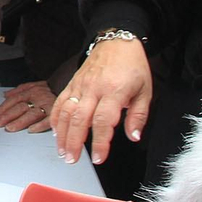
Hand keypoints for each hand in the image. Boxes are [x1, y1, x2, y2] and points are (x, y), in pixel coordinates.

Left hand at [0, 80, 55, 132]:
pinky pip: (48, 120)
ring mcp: (47, 106)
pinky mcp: (57, 114)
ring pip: (31, 114)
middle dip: (6, 116)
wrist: (73, 91)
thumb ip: (19, 90)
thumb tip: (5, 95)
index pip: (13, 100)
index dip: (2, 108)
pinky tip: (31, 130)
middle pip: (19, 107)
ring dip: (19, 122)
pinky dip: (39, 125)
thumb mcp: (35, 85)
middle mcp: (38, 98)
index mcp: (31, 91)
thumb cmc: (51, 90)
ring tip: (9, 128)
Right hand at [50, 38, 151, 165]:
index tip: (99, 158)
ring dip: (62, 133)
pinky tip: (56, 131)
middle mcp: (94, 88)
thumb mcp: (145, 91)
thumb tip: (133, 136)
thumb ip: (138, 116)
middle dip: (74, 141)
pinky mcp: (72, 83)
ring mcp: (80, 85)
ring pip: (66, 111)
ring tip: (62, 151)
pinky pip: (60, 102)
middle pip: (79, 118)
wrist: (116, 42)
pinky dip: (56, 118)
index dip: (100, 142)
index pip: (104, 120)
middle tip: (72, 159)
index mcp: (114, 91)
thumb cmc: (132, 66)